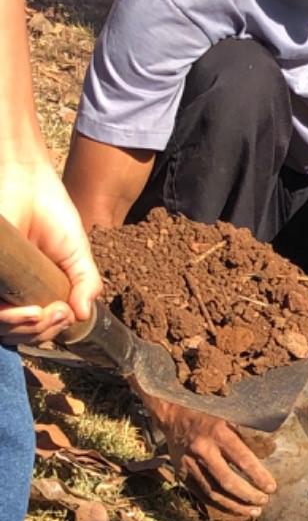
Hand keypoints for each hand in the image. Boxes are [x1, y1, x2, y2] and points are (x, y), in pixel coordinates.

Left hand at [0, 154, 101, 344]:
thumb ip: (86, 284)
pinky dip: (10, 318)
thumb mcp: (78, 255)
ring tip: (47, 312)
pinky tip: (30, 310)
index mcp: (33, 291)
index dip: (51, 331)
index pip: (36, 328)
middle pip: (20, 335)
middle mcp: (10, 292)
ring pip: (4, 330)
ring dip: (29, 329)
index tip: (68, 314)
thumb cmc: (53, 214)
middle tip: (61, 312)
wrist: (30, 185)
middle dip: (44, 332)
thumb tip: (83, 316)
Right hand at [144, 391, 275, 520]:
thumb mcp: (229, 415)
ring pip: (213, 492)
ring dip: (234, 505)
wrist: (173, 414)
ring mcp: (189, 464)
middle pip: (228, 481)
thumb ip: (246, 431)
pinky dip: (217, 504)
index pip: (242, 460)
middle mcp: (202, 450)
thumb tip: (272, 448)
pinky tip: (232, 509)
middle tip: (264, 502)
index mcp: (218, 432)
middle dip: (248, 495)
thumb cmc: (208, 413)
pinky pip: (201, 494)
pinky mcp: (181, 473)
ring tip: (252, 512)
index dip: (258, 476)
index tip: (271, 488)